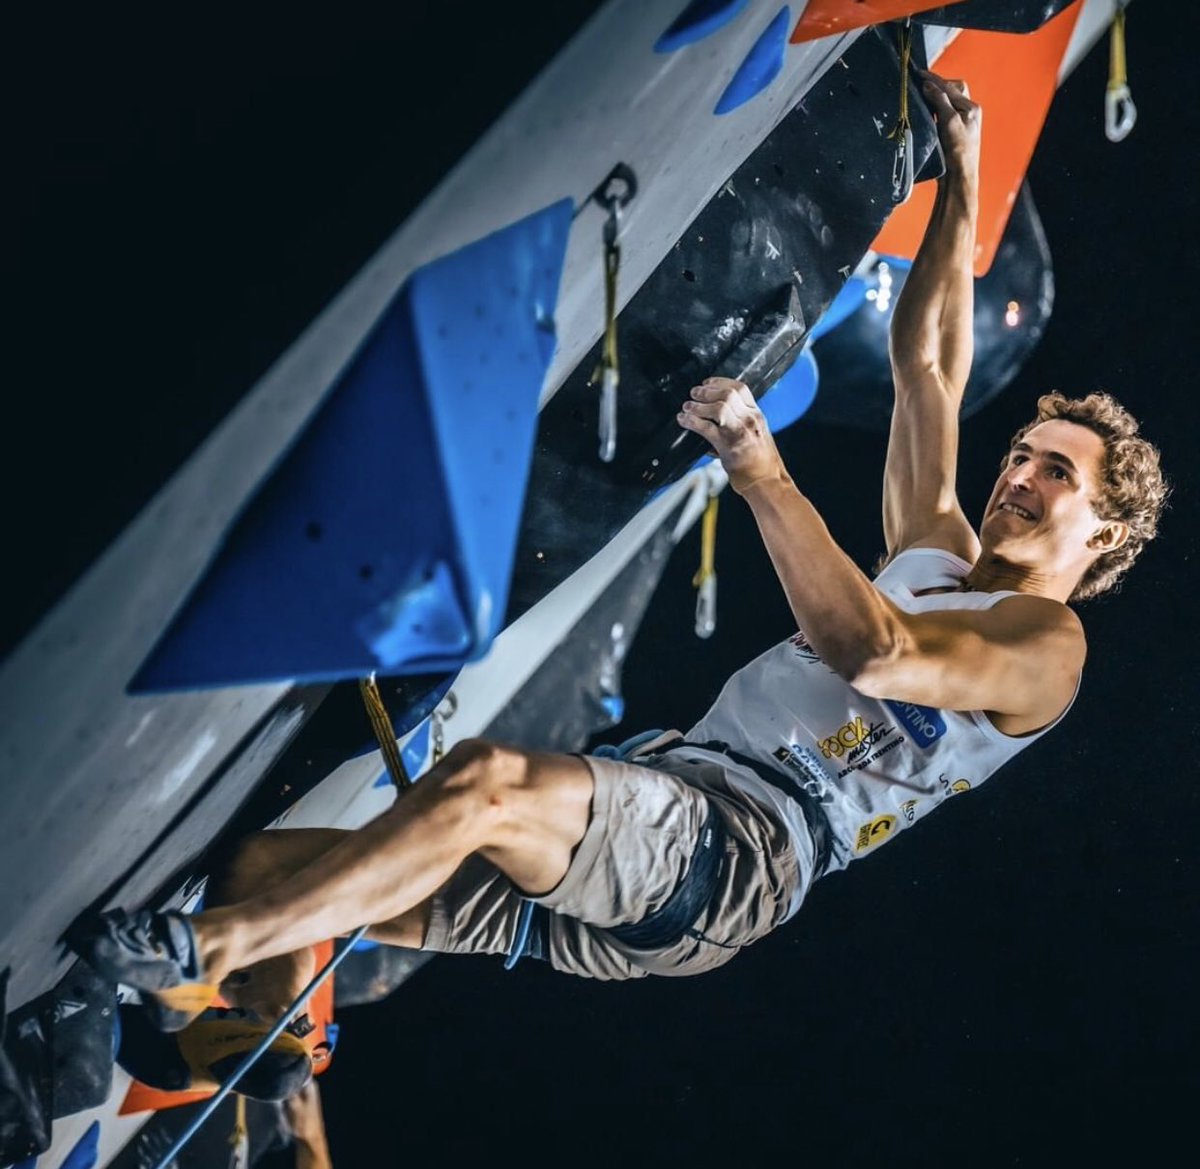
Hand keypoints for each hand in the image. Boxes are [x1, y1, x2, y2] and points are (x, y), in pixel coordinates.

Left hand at [677, 377, 786, 494]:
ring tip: (687, 407)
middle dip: (706, 391)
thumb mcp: (756, 436)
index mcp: (757, 415)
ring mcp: (741, 432)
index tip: (707, 383)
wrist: (768, 483)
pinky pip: (707, 428)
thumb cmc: (761, 464)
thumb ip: (738, 425)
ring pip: (718, 408)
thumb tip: (714, 422)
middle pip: (728, 394)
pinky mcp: (729, 446)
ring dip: (698, 406)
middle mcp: (751, 419)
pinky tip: (684, 420)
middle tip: (693, 394)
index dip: (720, 382)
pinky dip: (692, 422)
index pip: (740, 388)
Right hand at [919, 69, 980, 189]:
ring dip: (936, 98)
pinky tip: (926, 113)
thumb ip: (940, 101)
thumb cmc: (957, 152)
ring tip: (922, 96)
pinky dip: (934, 110)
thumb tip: (929, 85)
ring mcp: (961, 123)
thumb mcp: (949, 122)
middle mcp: (968, 113)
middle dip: (937, 86)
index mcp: (971, 107)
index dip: (933, 79)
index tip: (918, 73)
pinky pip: (943, 114)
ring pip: (948, 102)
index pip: (950, 86)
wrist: (958, 176)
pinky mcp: (953, 133)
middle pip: (952, 90)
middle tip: (920, 85)